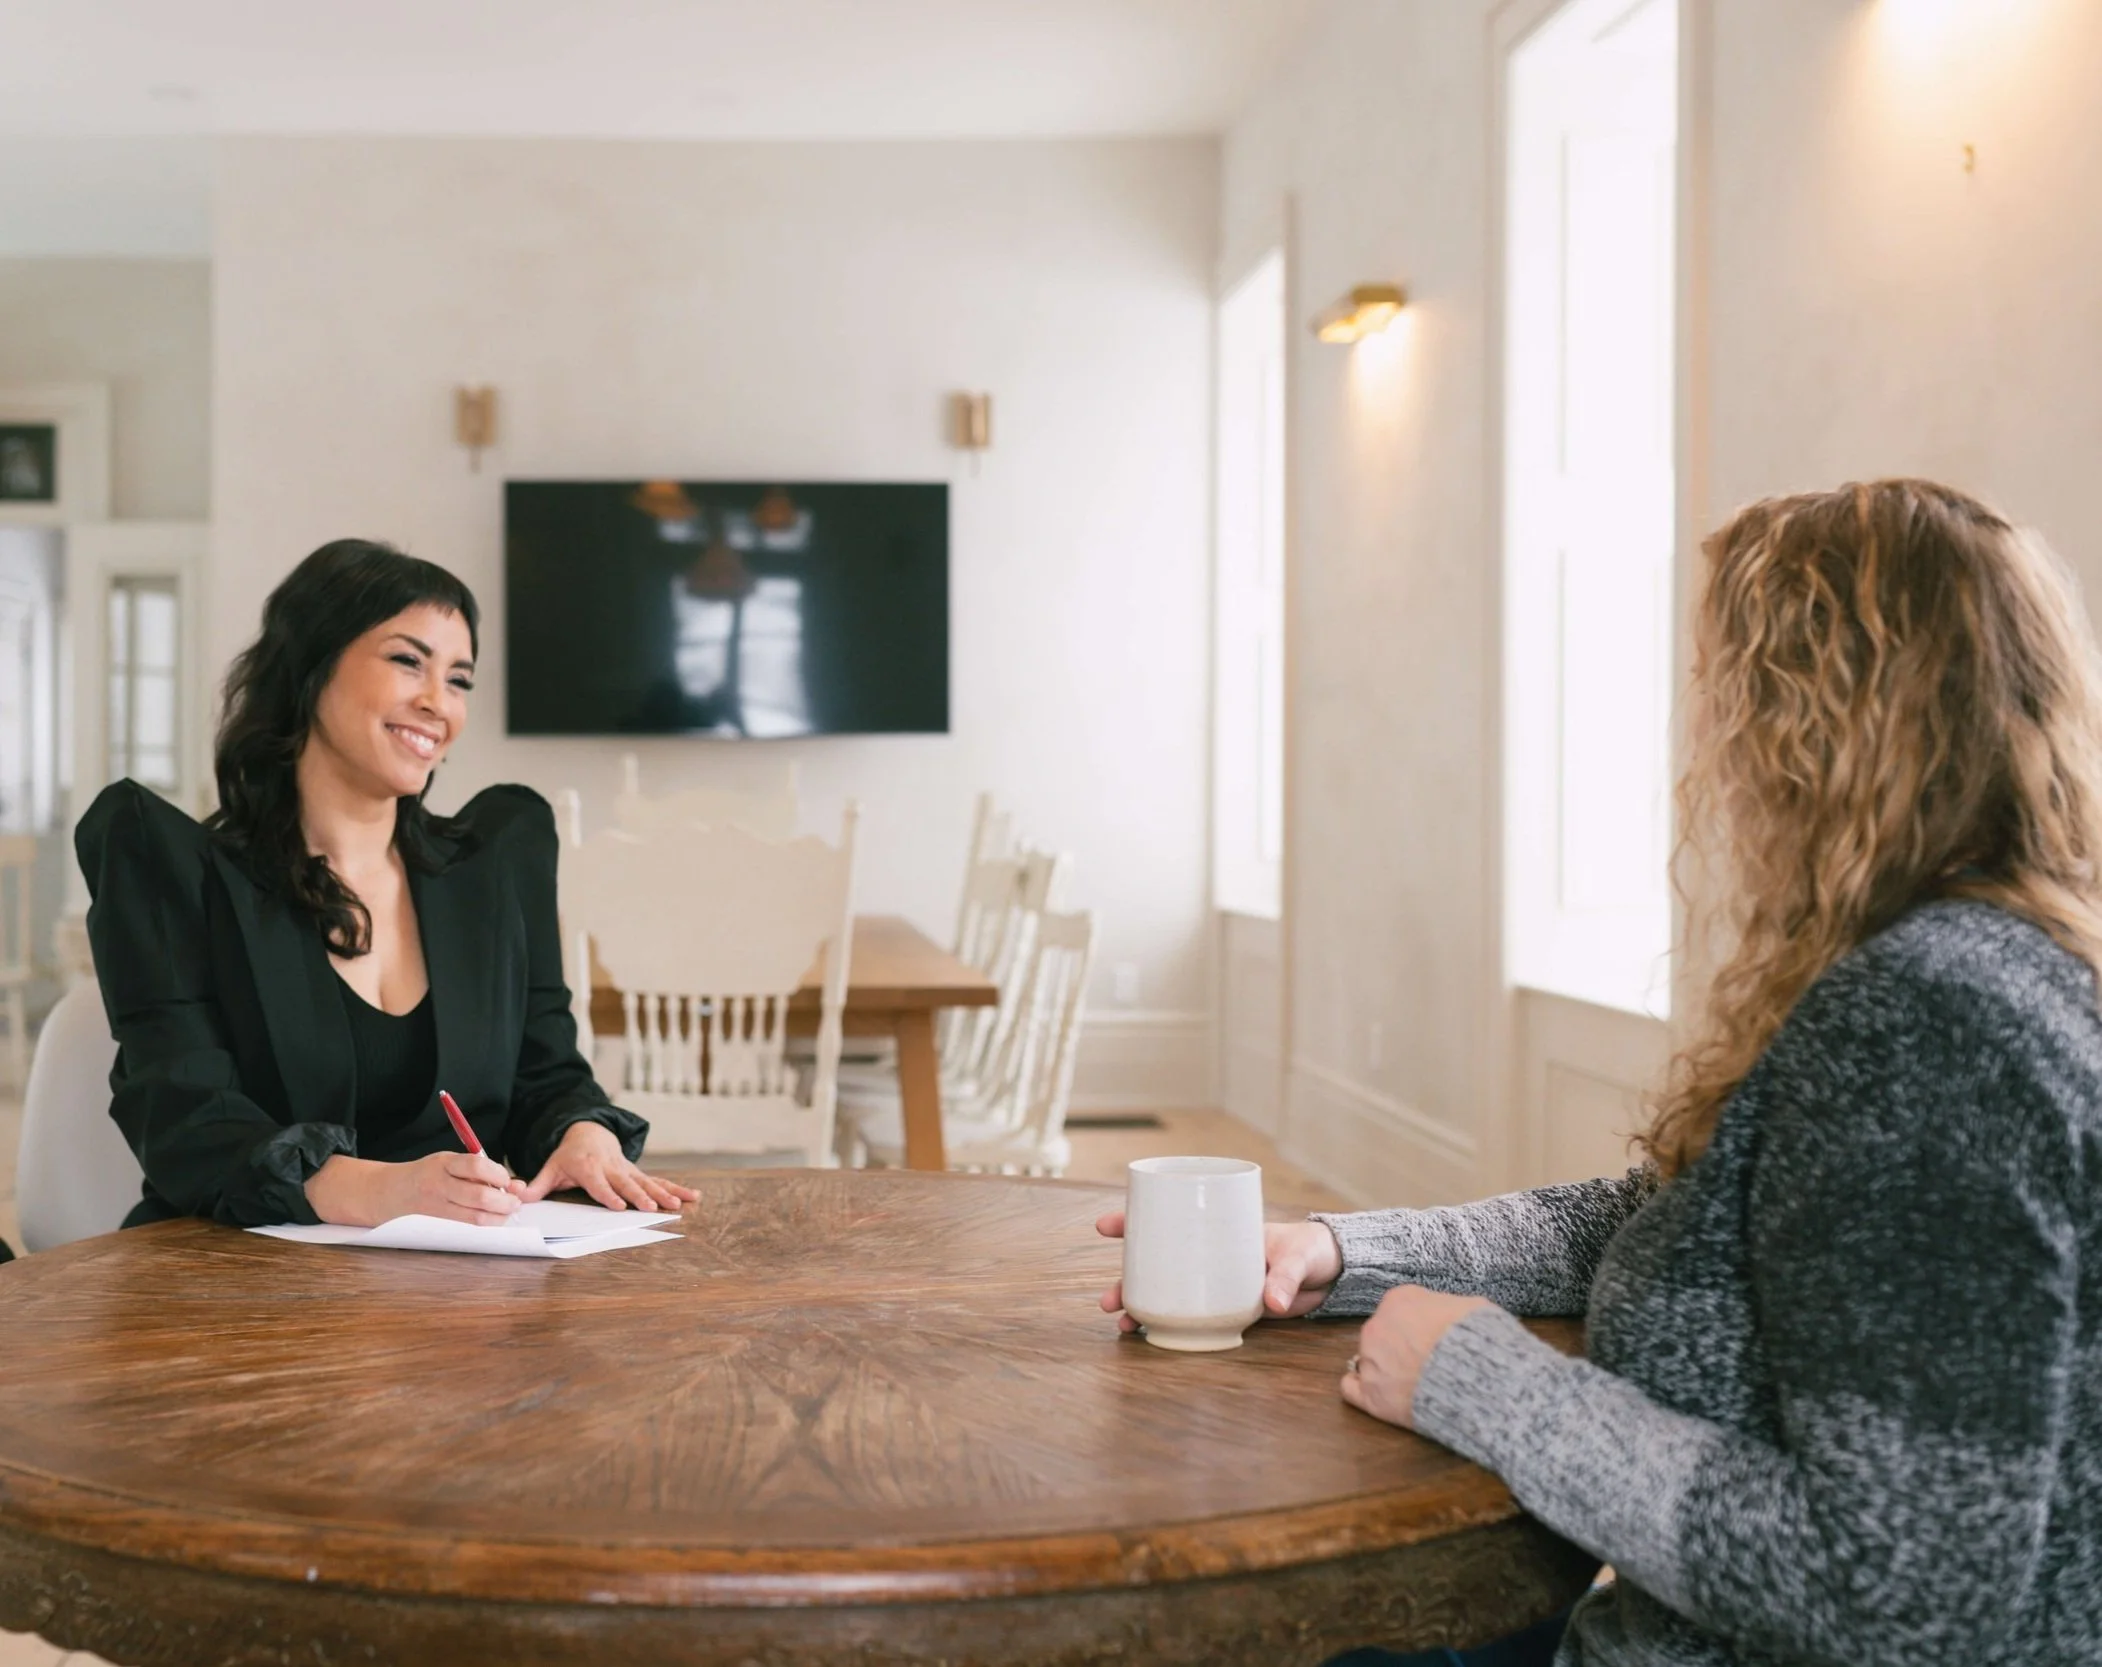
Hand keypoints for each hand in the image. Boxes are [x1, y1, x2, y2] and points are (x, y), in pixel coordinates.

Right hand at [307, 1151, 526, 1227]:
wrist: (387, 1192)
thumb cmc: (427, 1174)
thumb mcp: (448, 1162)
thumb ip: (480, 1170)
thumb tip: (516, 1185)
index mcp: (443, 1162)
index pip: (476, 1165)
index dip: (499, 1174)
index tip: (508, 1180)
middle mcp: (439, 1184)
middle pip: (479, 1195)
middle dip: (505, 1201)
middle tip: (514, 1201)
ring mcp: (436, 1206)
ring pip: (475, 1216)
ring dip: (499, 1215)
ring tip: (506, 1211)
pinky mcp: (437, 1222)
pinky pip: (467, 1226)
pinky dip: (486, 1223)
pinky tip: (492, 1218)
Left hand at [517, 1120, 698, 1210]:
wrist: (589, 1132)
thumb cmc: (568, 1156)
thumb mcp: (551, 1167)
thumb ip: (537, 1185)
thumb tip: (517, 1199)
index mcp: (589, 1167)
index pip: (599, 1182)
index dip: (609, 1193)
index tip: (619, 1205)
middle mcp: (611, 1168)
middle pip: (627, 1183)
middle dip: (640, 1195)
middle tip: (650, 1207)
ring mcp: (628, 1170)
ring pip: (648, 1182)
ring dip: (663, 1193)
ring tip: (678, 1205)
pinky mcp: (638, 1173)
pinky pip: (659, 1181)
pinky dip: (677, 1188)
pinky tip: (693, 1196)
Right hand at [1096, 1212, 1342, 1333]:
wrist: (1334, 1271)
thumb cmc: (1312, 1249)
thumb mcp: (1298, 1256)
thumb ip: (1285, 1277)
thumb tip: (1273, 1303)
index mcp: (1218, 1228)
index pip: (1169, 1218)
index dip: (1134, 1222)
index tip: (1107, 1226)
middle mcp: (1209, 1254)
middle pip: (1157, 1263)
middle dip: (1127, 1280)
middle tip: (1108, 1300)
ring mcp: (1216, 1282)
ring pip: (1169, 1293)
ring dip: (1142, 1308)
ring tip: (1123, 1325)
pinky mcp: (1230, 1306)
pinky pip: (1193, 1316)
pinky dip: (1171, 1325)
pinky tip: (1153, 1337)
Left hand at [1340, 1284, 1493, 1427]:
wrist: (1474, 1376)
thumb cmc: (1476, 1339)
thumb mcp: (1469, 1306)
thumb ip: (1447, 1308)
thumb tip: (1452, 1317)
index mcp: (1399, 1300)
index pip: (1399, 1309)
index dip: (1416, 1324)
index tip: (1430, 1336)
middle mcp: (1377, 1326)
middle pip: (1382, 1334)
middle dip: (1399, 1346)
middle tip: (1424, 1361)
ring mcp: (1370, 1360)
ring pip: (1369, 1360)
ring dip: (1384, 1369)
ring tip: (1410, 1383)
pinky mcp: (1371, 1394)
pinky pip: (1350, 1389)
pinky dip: (1360, 1389)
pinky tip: (1375, 1392)